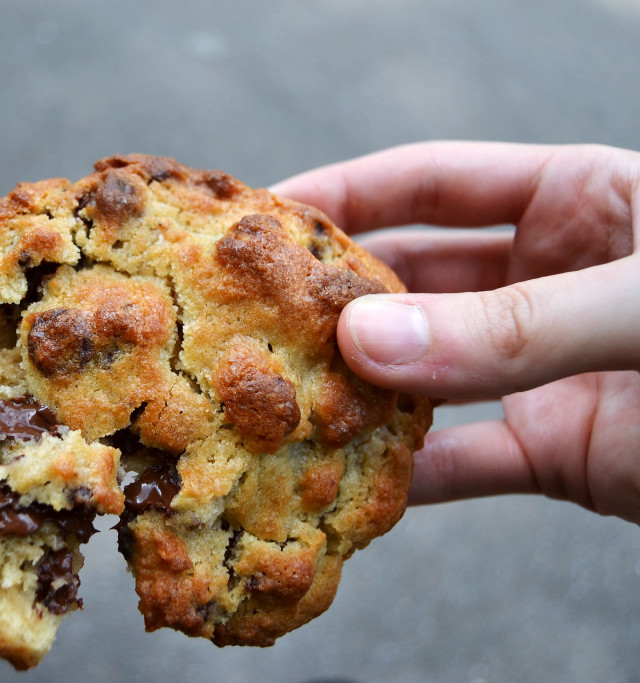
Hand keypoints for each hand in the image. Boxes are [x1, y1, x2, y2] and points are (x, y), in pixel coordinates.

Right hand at [270, 142, 639, 524]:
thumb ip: (514, 323)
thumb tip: (366, 341)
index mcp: (574, 203)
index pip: (431, 185)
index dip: (344, 195)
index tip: (260, 220)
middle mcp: (545, 282)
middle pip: (411, 282)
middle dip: (334, 300)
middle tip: (250, 320)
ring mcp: (545, 369)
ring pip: (426, 376)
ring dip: (358, 393)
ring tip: (278, 403)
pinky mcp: (557, 451)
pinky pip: (464, 462)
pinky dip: (407, 477)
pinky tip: (345, 484)